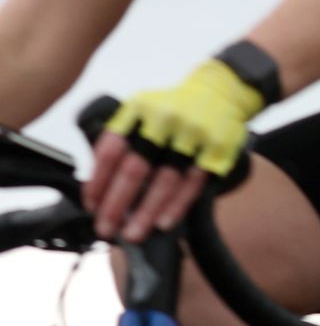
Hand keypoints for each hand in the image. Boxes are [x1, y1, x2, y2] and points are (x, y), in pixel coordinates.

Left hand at [89, 59, 265, 240]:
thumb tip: (102, 185)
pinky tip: (163, 223)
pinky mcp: (217, 150)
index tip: (91, 205)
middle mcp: (164, 121)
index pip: (111, 150)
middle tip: (106, 228)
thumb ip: (124, 137)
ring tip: (132, 234)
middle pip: (135, 168)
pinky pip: (194, 184)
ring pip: (165, 181)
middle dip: (117, 203)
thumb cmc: (174, 108)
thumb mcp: (142, 109)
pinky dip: (177, 205)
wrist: (222, 91)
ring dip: (146, 212)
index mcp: (139, 110)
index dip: (98, 181)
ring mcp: (193, 136)